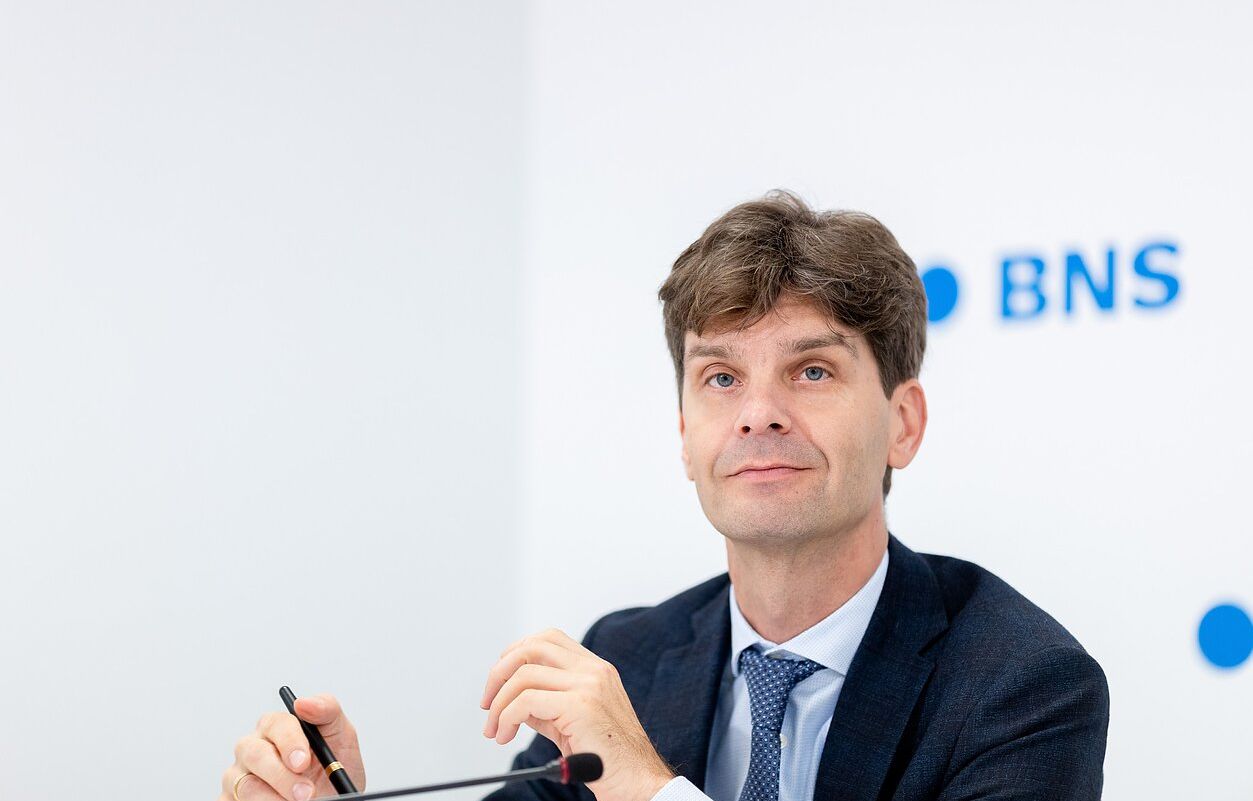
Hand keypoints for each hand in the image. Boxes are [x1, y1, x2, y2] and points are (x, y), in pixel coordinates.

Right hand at [219, 694, 365, 800]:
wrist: (333, 796)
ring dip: (273, 798)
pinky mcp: (231, 800)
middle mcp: (252, 748)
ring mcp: (238, 776)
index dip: (289, 742)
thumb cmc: (332, 764)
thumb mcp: (339, 734)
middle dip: (282, 775)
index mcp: (275, 727)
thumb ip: (326, 710)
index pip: (275, 724)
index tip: (303, 761)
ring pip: (246, 786)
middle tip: (306, 793)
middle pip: (254, 754)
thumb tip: (303, 703)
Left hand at [481, 628, 674, 800]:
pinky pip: (525, 702)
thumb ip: (545, 705)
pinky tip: (506, 735)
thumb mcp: (572, 722)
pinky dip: (506, 718)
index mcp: (596, 669)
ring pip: (524, 675)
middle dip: (499, 672)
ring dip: (499, 704)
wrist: (637, 782)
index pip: (548, 640)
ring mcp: (588, 685)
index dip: (516, 654)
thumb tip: (510, 700)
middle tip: (488, 703)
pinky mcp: (580, 705)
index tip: (500, 681)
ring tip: (496, 730)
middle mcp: (594, 670)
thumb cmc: (609, 759)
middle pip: (532, 647)